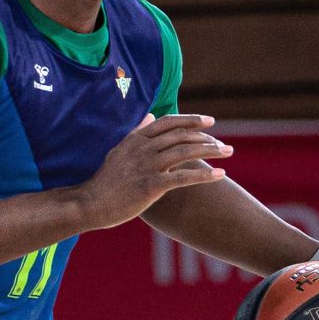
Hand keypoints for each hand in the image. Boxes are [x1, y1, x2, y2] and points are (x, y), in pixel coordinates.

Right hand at [76, 113, 231, 229]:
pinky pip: (183, 177)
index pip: (169, 122)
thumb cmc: (105, 181)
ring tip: (228, 152)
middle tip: (224, 144)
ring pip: (186, 152)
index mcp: (137, 139)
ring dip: (211, 151)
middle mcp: (144, 149)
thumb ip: (136, 132)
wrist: (90, 204)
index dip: (191, 120)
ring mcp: (148, 166)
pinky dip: (204, 175)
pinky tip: (220, 175)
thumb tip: (150, 115)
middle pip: (182, 136)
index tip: (209, 122)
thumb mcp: (119, 150)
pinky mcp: (151, 186)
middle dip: (207, 138)